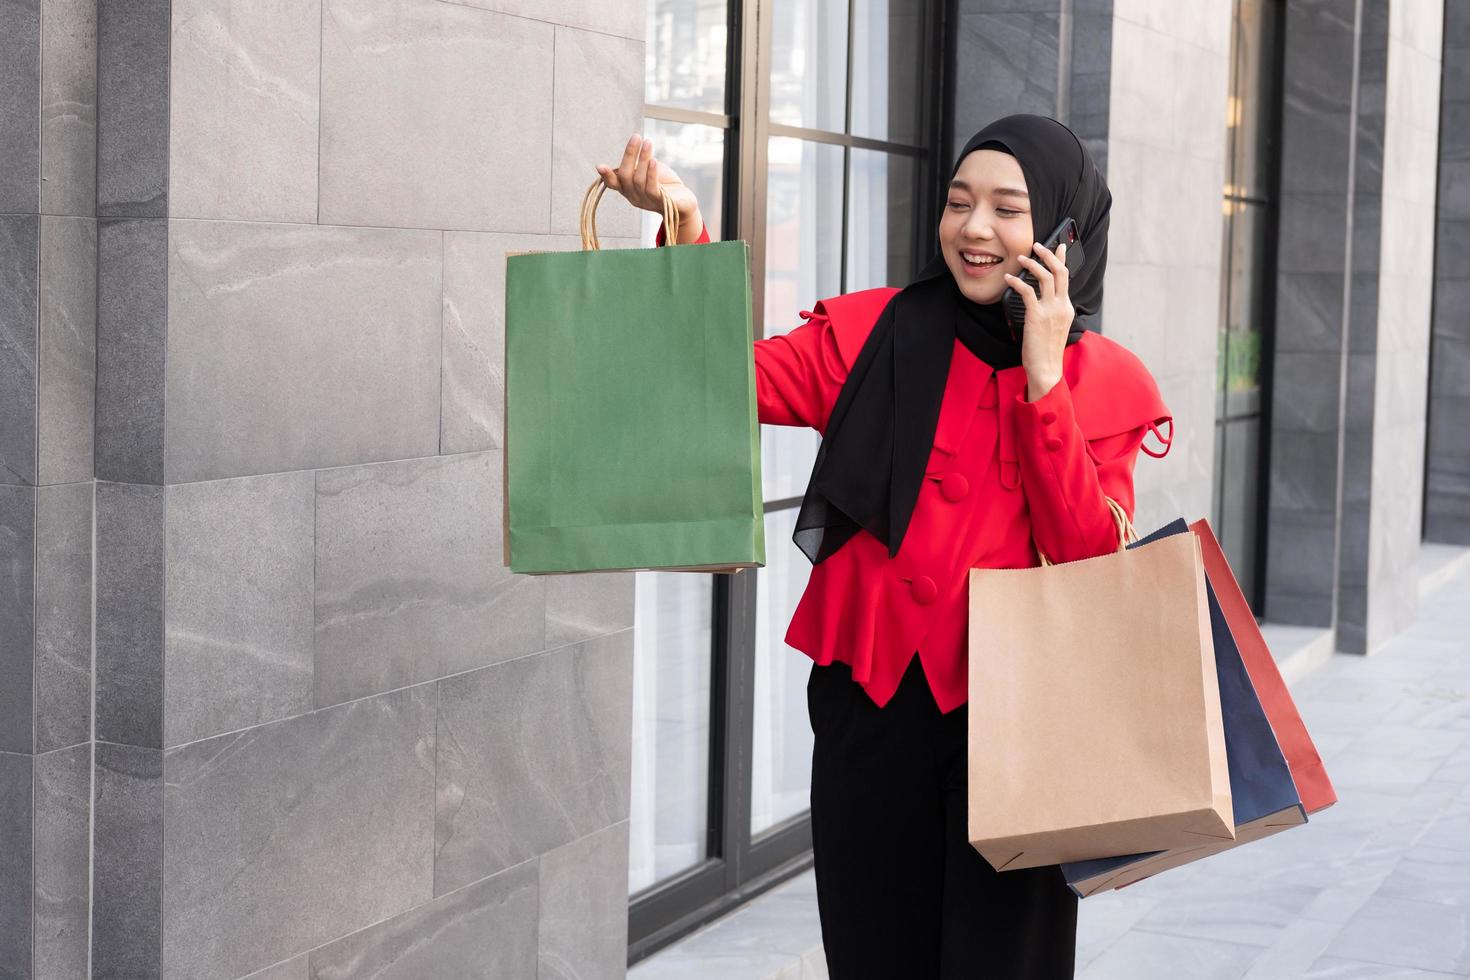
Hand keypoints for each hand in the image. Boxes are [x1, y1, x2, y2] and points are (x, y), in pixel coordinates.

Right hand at [596, 134, 703, 243]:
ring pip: (638, 180)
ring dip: (643, 159)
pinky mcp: (660, 202)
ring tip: (648, 143)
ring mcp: (646, 201)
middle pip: (625, 176)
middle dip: (629, 155)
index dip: (606, 175)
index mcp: (627, 188)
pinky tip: (654, 161)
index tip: (600, 166)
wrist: (683, 202)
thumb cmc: (664, 184)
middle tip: (636, 137)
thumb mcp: (647, 170)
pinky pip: (652, 189)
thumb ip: (638, 162)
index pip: (613, 183)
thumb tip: (633, 144)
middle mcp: (633, 196)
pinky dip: (651, 174)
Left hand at [1004, 242, 1072, 400]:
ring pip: (1045, 277)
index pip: (1066, 278)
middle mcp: (1062, 306)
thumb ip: (1052, 311)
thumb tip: (1042, 299)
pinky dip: (1016, 281)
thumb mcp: (1054, 327)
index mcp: (1067, 308)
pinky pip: (1027, 291)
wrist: (1046, 368)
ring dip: (1032, 263)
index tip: (1060, 247)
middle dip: (1049, 254)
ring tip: (1020, 257)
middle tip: (1038, 245)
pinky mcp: (1036, 316)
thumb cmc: (1046, 350)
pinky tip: (1008, 278)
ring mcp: (1050, 310)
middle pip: (1060, 272)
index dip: (1062, 260)